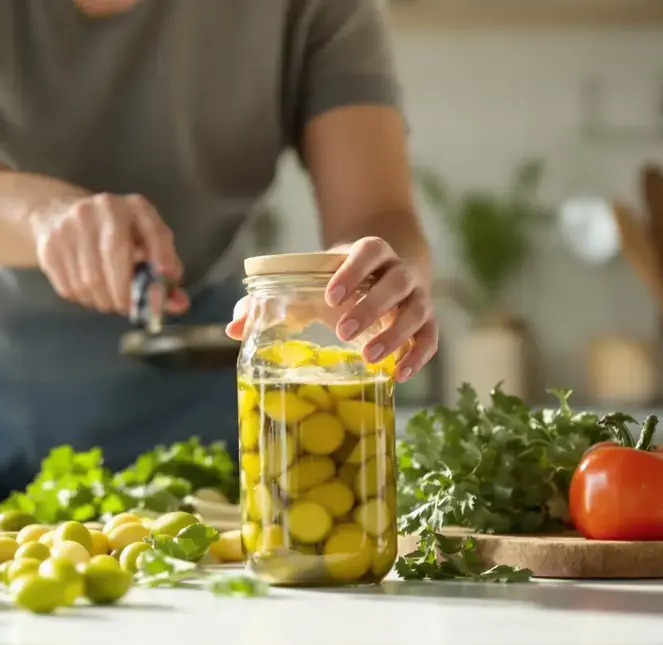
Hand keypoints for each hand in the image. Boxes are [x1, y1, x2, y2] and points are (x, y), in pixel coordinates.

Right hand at [29, 193, 188, 314]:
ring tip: (106, 298)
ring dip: (102, 300)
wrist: (58, 213)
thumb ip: (164, 275)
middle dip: (124, 292)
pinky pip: (69, 286)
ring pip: (90, 280)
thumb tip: (179, 305)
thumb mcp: (144, 244)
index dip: (162, 255)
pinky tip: (87, 290)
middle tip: (126, 308)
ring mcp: (73, 223)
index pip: (154, 230)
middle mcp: (104, 208)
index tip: (167, 278)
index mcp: (135, 207)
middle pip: (115, 257)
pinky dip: (82, 298)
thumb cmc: (115, 236)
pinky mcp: (51, 243)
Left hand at [225, 237, 437, 382]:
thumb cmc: (337, 283)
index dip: (351, 271)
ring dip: (395, 335)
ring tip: (370, 358)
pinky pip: (430, 338)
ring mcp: (418, 296)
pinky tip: (400, 375)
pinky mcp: (427, 322)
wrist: (384, 273)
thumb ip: (269, 302)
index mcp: (371, 253)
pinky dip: (419, 356)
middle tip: (343, 332)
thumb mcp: (307, 284)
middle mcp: (400, 271)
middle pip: (395, 284)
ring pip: (416, 312)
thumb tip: (233, 328)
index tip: (330, 296)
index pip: (368, 252)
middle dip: (371, 307)